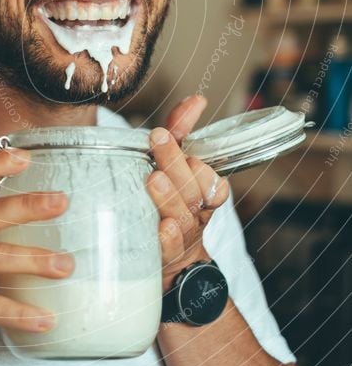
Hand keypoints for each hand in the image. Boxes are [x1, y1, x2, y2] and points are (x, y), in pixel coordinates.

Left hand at [146, 95, 229, 292]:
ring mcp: (181, 240)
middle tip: (157, 140)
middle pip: (193, 193)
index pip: (212, 181)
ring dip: (170, 198)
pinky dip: (167, 239)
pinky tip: (159, 227)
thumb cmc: (169, 205)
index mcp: (202, 195)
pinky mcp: (162, 259)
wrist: (168, 265)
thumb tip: (197, 100)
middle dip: (176, 164)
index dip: (201, 166)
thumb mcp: (175, 166)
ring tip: (154, 179)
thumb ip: (183, 132)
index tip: (180, 143)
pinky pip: (168, 251)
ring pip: (182, 219)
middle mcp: (195, 217)